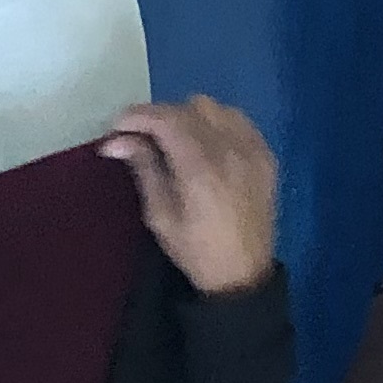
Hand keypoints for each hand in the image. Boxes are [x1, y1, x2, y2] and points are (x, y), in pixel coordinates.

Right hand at [100, 97, 276, 295]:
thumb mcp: (160, 216)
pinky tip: (206, 142)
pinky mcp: (265, 154)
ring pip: (215, 108)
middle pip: (189, 108)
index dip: (138, 116)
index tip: (117, 126)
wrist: (244, 275)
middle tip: (143, 137)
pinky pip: (238, 120)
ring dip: (189, 116)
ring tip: (175, 139)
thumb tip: (117, 140)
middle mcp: (230, 149)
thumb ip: (144, 169)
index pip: (167, 119)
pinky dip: (216, 122)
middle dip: (160, 117)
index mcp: (200, 168)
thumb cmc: (196, 251)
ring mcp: (252, 148)